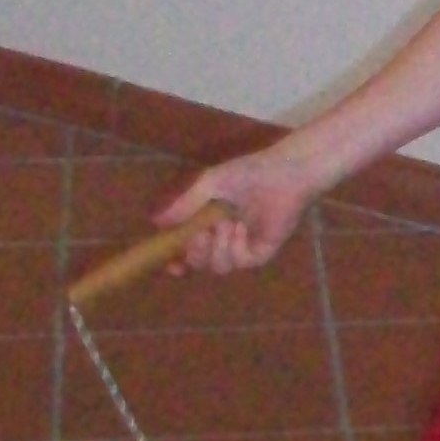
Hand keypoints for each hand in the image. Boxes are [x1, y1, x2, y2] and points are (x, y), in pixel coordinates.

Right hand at [154, 143, 321, 274]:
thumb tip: (156, 222)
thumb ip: (185, 204)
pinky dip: (235, 247)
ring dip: (216, 247)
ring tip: (226, 223)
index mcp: (210, 223)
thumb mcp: (210, 184)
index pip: (188, 250)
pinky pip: (238, 262)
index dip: (176, 261)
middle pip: (199, 263)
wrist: (283, 174)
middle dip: (194, 251)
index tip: (169, 263)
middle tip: (201, 232)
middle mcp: (225, 239)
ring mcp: (243, 247)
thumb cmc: (249, 173)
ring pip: (217, 267)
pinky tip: (241, 227)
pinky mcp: (261, 252)